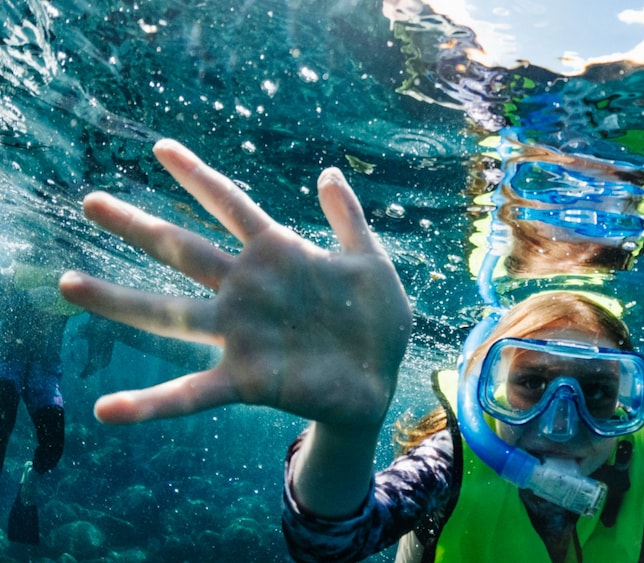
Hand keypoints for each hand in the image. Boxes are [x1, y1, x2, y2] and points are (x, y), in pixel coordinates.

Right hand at [60, 139, 411, 426]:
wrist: (381, 380)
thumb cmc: (377, 321)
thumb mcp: (371, 261)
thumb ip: (348, 219)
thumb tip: (328, 172)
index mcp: (279, 256)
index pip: (231, 205)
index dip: (198, 177)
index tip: (160, 147)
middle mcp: (248, 291)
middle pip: (184, 249)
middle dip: (138, 226)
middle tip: (91, 201)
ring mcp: (241, 335)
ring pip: (170, 313)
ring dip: (119, 302)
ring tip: (69, 285)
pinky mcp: (245, 379)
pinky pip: (189, 392)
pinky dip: (149, 403)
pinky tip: (107, 410)